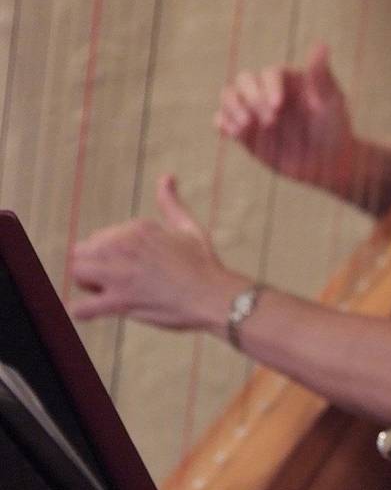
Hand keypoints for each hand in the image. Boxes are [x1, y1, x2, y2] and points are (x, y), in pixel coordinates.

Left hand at [71, 175, 245, 330]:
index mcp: (137, 229)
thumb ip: (170, 203)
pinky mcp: (121, 301)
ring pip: (77, 273)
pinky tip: (96, 312)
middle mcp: (124, 247)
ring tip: (106, 294)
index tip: (131, 267)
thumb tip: (167, 177)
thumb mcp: (188, 227)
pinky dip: (83, 311)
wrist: (215, 297)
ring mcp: (121, 274)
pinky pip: (81, 307)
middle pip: (81, 253)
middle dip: (91, 267)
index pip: (99, 239)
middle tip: (113, 281)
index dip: (110, 256)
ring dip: (86, 285)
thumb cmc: (205, 264)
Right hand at [215, 43, 354, 188]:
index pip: (269, 73)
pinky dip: (223, 123)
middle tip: (270, 121)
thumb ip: (321, 76)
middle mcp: (265, 90)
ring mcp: (253, 110)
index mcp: (286, 79)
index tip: (278, 106)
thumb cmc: (333, 127)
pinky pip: (222, 121)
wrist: (327, 161)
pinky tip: (233, 133)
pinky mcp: (244, 131)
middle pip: (244, 81)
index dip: (270, 87)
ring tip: (246, 126)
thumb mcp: (331, 102)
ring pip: (229, 97)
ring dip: (232, 108)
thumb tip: (321, 44)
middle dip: (252, 98)